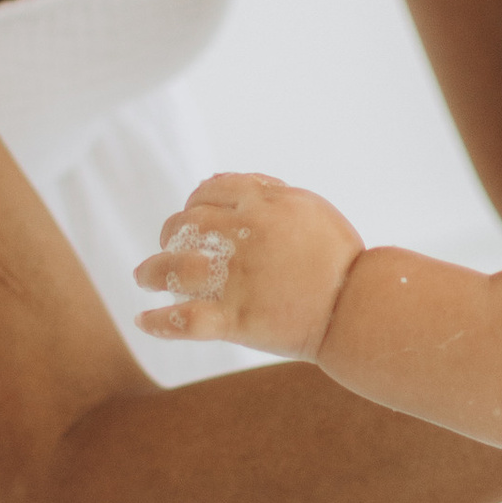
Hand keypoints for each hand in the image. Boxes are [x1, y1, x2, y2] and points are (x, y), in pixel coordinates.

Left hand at [134, 173, 364, 358]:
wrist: (358, 306)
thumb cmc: (339, 257)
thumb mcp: (306, 207)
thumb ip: (264, 190)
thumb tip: (216, 180)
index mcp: (262, 204)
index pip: (206, 193)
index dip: (192, 204)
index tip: (190, 217)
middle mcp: (243, 236)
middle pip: (185, 226)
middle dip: (170, 235)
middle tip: (168, 247)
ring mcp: (236, 279)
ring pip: (174, 268)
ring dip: (151, 271)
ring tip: (143, 277)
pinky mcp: (235, 319)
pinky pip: (185, 321)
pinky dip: (159, 323)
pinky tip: (143, 321)